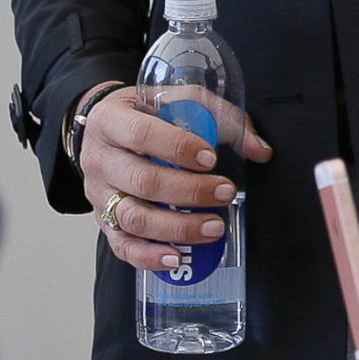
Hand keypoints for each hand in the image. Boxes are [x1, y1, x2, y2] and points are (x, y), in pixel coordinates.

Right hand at [77, 84, 271, 274]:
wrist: (105, 131)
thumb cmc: (147, 114)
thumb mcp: (176, 100)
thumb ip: (219, 117)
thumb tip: (259, 150)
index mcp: (111, 121)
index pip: (142, 134)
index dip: (177, 148)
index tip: (211, 159)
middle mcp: (99, 159)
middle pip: (142, 181)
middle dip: (189, 191)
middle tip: (225, 192)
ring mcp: (98, 195)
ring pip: (133, 218)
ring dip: (177, 228)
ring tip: (214, 228)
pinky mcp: (104, 222)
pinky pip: (122, 246)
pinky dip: (149, 257)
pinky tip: (177, 259)